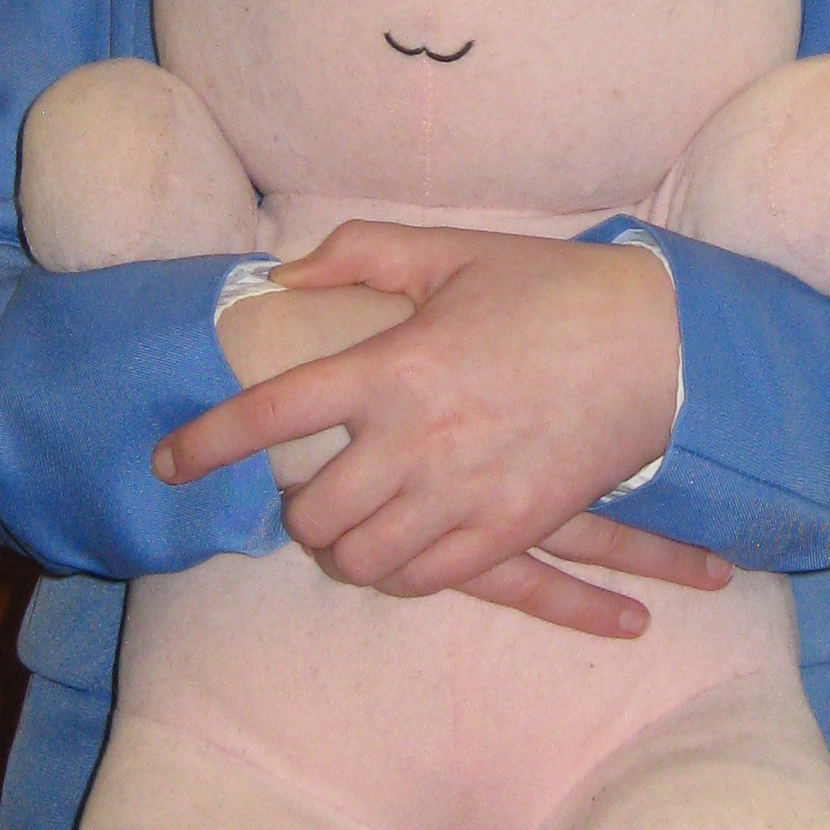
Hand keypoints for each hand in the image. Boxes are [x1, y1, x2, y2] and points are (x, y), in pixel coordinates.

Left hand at [158, 226, 691, 634]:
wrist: (661, 350)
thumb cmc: (554, 291)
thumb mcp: (454, 251)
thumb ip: (358, 253)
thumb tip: (280, 276)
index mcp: (396, 365)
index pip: (273, 413)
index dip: (208, 443)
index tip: (168, 462)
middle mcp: (419, 439)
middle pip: (313, 509)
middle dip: (295, 508)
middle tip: (307, 490)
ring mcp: (465, 493)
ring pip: (362, 557)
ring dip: (341, 547)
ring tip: (350, 524)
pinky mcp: (509, 528)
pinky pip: (426, 578)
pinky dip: (397, 570)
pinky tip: (400, 546)